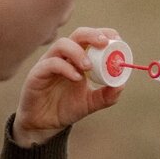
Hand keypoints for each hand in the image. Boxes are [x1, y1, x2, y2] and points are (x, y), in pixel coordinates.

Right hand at [12, 27, 124, 146]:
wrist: (45, 124)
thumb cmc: (67, 107)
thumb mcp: (91, 102)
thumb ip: (107, 95)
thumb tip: (121, 85)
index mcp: (78, 58)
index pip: (91, 38)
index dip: (104, 34)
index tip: (117, 40)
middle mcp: (64, 56)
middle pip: (78, 35)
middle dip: (92, 35)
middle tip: (105, 44)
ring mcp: (49, 63)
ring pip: (62, 44)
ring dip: (78, 52)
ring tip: (89, 66)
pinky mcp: (37, 74)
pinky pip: (50, 64)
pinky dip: (65, 68)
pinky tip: (76, 78)